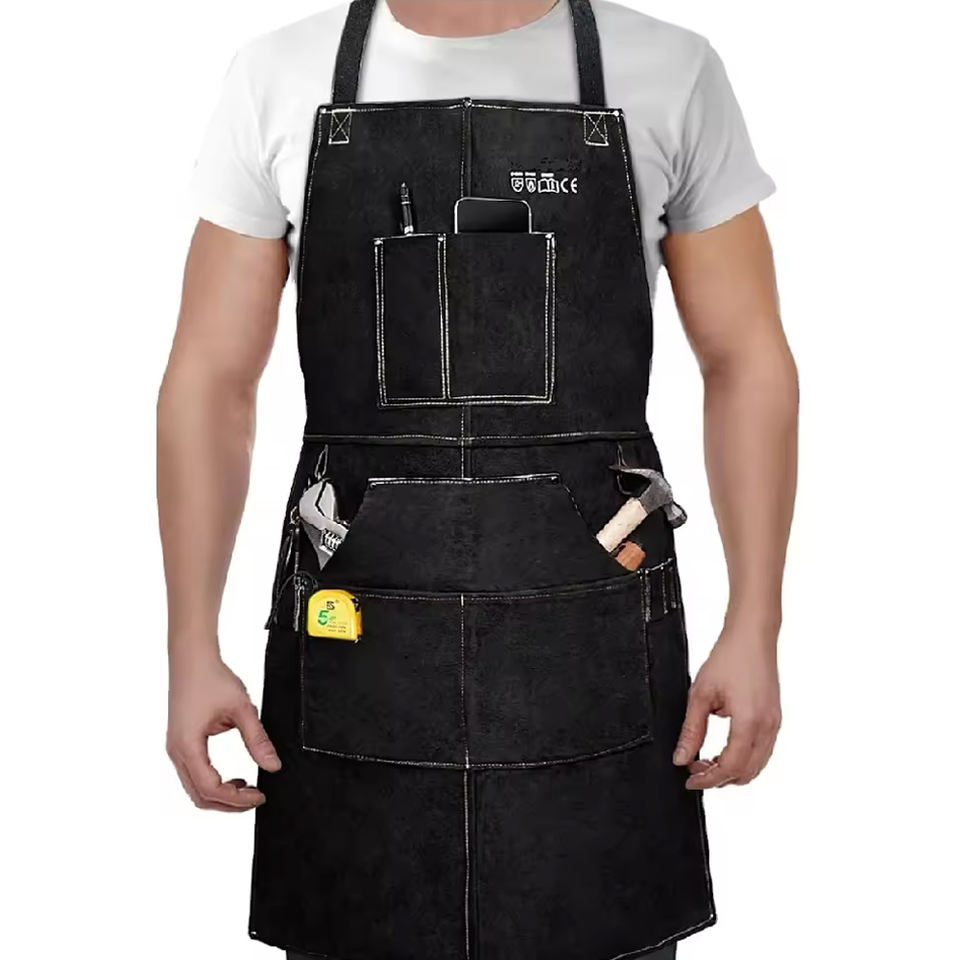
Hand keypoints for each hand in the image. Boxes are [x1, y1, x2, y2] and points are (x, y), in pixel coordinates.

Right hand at [167, 650, 280, 810]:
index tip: (260, 796)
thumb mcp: (242, 709)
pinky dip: (213, 783)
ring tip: (247, 789)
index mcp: (187, 746)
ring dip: (220, 795)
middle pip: (199, 796)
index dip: (236, 799)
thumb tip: (273, 766)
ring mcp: (176, 748)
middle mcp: (176, 752)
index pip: (211, 788)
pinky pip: (193, 774)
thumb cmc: (212, 678)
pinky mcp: (180, 743)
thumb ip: (257, 739)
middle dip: (228, 804)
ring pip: (194, 789)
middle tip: (255, 798)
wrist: (192, 658)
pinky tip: (234, 777)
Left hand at [672, 625, 780, 788]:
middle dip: (719, 778)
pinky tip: (723, 750)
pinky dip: (743, 759)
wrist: (752, 636)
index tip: (690, 781)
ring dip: (732, 770)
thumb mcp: (700, 694)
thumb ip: (691, 731)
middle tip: (694, 770)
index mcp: (750, 722)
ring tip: (706, 761)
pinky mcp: (775, 719)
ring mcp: (775, 724)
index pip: (730, 767)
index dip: (709, 779)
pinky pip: (762, 752)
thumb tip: (681, 758)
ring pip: (756, 765)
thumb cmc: (728, 658)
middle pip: (746, 772)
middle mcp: (768, 728)